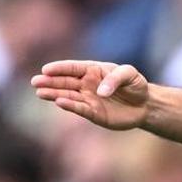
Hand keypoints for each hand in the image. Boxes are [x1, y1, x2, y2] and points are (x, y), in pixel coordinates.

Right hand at [32, 60, 149, 129]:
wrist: (145, 105)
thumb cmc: (136, 85)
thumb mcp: (130, 74)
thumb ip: (115, 79)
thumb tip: (99, 91)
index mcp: (93, 70)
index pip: (73, 68)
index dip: (59, 68)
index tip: (46, 69)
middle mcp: (87, 84)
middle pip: (65, 82)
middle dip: (50, 81)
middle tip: (35, 81)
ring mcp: (89, 99)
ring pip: (68, 95)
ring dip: (54, 94)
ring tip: (40, 93)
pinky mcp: (94, 113)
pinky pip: (80, 109)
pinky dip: (70, 106)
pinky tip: (59, 102)